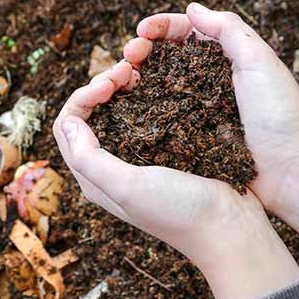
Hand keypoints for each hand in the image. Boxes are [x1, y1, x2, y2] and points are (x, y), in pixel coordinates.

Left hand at [53, 60, 298, 298]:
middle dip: (100, 86)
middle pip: (89, 115)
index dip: (82, 97)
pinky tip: (159, 84)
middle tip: (127, 70)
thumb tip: (69, 122)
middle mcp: (111, 168)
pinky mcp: (164, 152)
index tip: (110, 84)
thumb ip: (90, 159)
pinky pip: (144, 116)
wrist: (231, 228)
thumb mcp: (128, 187)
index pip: (68, 126)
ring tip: (140, 71)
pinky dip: (144, 95)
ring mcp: (138, 159)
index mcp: (94, 178)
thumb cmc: (180, 211)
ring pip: (115, 112)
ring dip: (121, 88)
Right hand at [125, 3, 298, 266]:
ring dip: (136, 78)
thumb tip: (192, 8)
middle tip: (127, 56)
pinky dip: (141, 109)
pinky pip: (160, 119)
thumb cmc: (281, 115)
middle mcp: (208, 81)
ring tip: (121, 79)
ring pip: (157, 86)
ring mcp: (197, 111)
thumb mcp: (259, 61)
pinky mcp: (190, 139)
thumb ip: (228, 29)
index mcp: (226, 58)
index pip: (185, 32)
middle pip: (165, 57)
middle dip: (141, 50)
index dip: (160, 27)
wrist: (293, 172)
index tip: (141, 31)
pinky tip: (128, 107)